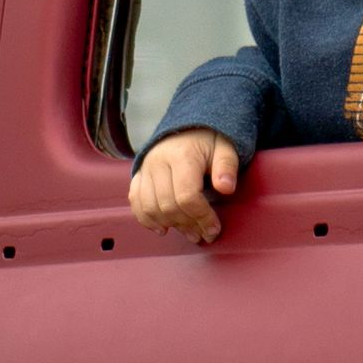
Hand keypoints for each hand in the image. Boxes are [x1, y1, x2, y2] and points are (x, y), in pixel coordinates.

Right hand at [129, 128, 239, 243]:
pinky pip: (135, 202)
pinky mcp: (138, 175)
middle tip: (203, 235)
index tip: (214, 228)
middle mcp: (158, 162)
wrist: (186, 127)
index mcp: (182, 155)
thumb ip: (227, 167)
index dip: (201, 217)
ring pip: (150, 207)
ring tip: (189, 233)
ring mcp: (145, 169)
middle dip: (187, 225)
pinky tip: (163, 228)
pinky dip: (146, 219)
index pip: (187, 196)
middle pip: (168, 205)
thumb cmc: (209, 140)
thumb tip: (226, 188)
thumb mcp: (225, 148)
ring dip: (169, 225)